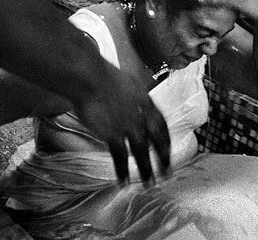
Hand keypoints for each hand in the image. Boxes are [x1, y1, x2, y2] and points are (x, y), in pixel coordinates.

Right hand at [72, 67, 170, 185]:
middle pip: (156, 140)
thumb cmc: (101, 73)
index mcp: (144, 100)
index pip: (161, 123)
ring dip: (146, 169)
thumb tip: (128, 96)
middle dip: (163, 158)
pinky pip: (120, 157)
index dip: (165, 137)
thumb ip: (130, 93)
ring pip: (141, 152)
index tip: (167, 148)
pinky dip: (122, 170)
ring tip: (149, 183)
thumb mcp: (124, 80)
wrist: (90, 77)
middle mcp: (140, 115)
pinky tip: (123, 180)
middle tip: (167, 171)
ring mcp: (128, 126)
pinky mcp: (113, 135)